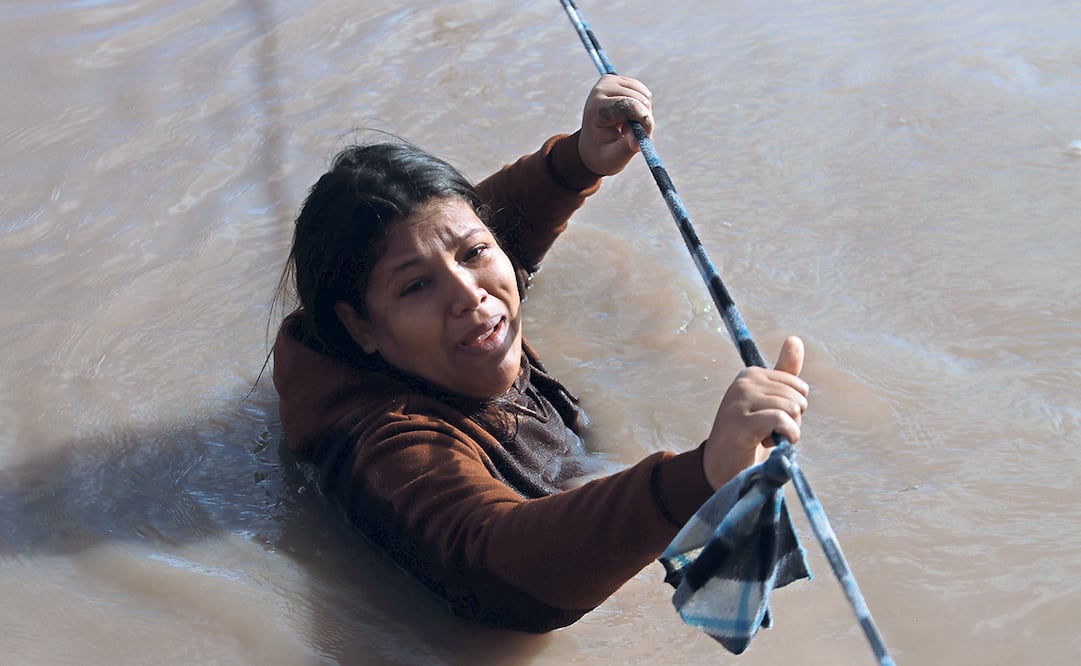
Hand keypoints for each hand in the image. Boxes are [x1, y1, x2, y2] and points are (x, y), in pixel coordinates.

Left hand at [578, 74, 653, 175]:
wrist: (592, 145)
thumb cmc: (603, 153)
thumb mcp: (613, 157)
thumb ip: (626, 149)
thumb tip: (638, 142)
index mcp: (596, 108)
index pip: (629, 105)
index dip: (644, 122)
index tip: (646, 138)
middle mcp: (601, 89)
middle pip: (640, 100)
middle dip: (644, 121)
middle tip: (631, 136)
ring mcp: (609, 81)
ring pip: (645, 96)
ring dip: (644, 115)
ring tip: (627, 128)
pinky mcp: (618, 80)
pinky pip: (645, 93)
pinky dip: (643, 108)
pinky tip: (629, 118)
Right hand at [701, 337, 808, 489]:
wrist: (722, 466)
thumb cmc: (749, 434)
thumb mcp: (768, 401)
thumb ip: (784, 373)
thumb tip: (795, 339)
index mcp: (750, 374)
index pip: (797, 386)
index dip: (792, 409)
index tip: (771, 419)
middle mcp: (743, 382)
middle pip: (797, 397)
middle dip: (792, 420)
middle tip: (769, 433)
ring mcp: (739, 401)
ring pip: (791, 409)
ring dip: (789, 432)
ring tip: (767, 438)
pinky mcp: (741, 423)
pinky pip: (782, 421)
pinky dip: (787, 437)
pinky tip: (770, 444)